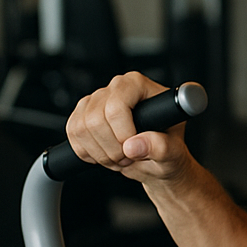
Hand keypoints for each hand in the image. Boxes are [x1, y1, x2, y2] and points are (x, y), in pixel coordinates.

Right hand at [66, 72, 193, 182]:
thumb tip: (134, 145)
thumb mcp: (174, 153)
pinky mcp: (81, 114)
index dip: (123, 134)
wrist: (156, 160)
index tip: (135, 150)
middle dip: (112, 149)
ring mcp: (96, 100)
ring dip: (100, 153)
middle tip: (130, 157)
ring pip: (81, 129)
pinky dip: (87, 153)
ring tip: (121, 157)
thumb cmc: (167, 150)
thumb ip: (161, 147)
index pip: (117, 106)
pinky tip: (107, 154)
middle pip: (95, 119)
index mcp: (139, 86)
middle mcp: (116, 88)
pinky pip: (72, 134)